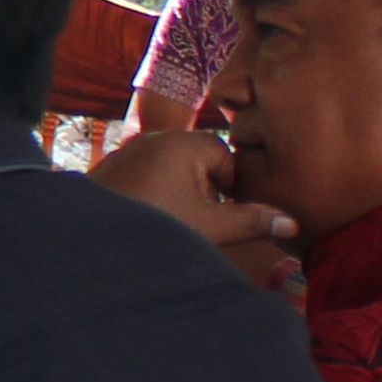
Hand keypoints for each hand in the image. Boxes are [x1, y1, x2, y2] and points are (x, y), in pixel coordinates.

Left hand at [92, 128, 299, 288]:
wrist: (90, 243)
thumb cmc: (155, 228)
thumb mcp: (209, 228)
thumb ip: (250, 222)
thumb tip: (292, 222)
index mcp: (180, 143)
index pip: (224, 155)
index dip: (230, 187)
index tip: (222, 214)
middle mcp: (153, 138)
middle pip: (197, 160)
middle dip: (204, 191)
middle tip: (196, 221)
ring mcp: (127, 152)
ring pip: (170, 170)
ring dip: (179, 195)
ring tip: (172, 223)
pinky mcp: (110, 170)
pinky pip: (145, 176)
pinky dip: (154, 195)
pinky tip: (149, 220)